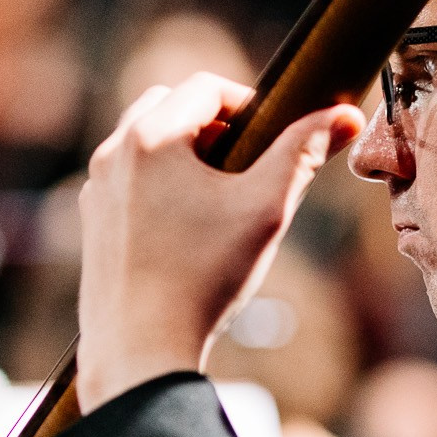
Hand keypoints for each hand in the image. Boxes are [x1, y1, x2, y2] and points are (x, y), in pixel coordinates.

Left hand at [75, 73, 364, 410]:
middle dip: (212, 123)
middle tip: (248, 161)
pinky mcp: (92, 222)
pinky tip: (189, 230)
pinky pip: (129, 181)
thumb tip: (344, 116)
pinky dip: (160, 184)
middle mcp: (112, 153)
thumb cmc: (204, 275)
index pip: (206, 87)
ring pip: (145, 143)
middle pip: (168, 105)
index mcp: (150, 137)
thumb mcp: (266, 208)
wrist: (141, 349)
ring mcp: (95, 189)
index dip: (249, 102)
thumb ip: (302, 153)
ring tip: (222, 196)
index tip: (275, 136)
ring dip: (185, 152)